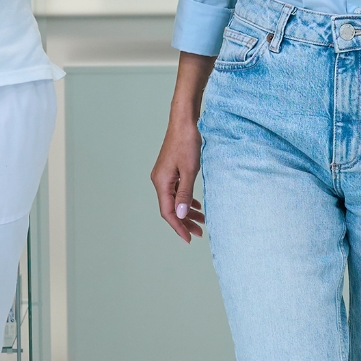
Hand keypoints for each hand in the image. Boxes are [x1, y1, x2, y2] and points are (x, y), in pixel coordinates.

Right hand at [151, 114, 204, 242]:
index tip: (189, 238)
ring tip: (201, 222)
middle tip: (199, 233)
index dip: (178, 227)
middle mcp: (159, 179)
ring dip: (186, 211)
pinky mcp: (170, 169)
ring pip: (174, 200)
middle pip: (170, 208)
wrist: (184, 121)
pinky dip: (185, 200)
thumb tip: (181, 214)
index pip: (167, 211)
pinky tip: (196, 205)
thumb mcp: (189, 170)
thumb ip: (185, 194)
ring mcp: (164, 174)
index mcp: (161, 181)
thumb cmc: (187, 143)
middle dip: (184, 222)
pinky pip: (176, 191)